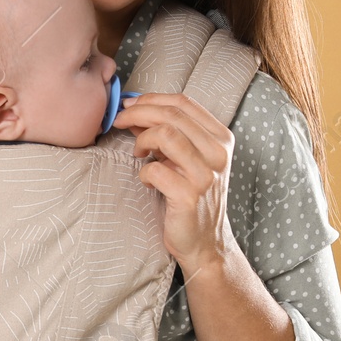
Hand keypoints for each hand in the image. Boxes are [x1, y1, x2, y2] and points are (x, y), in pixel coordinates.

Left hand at [111, 92, 235, 275]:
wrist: (205, 241)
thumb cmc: (191, 196)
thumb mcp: (186, 159)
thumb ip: (166, 133)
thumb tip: (134, 110)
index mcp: (221, 138)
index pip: (184, 102)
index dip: (151, 98)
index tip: (130, 105)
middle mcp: (218, 153)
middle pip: (171, 114)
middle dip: (138, 113)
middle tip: (119, 121)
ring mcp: (206, 175)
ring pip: (165, 134)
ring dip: (142, 140)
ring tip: (138, 153)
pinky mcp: (189, 196)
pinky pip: (155, 170)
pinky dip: (144, 173)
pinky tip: (149, 181)